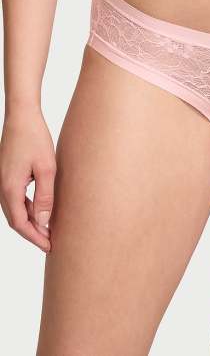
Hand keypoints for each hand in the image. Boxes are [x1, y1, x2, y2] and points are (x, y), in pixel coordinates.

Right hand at [0, 108, 55, 251]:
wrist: (21, 117)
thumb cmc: (35, 139)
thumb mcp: (47, 168)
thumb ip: (45, 196)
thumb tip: (44, 221)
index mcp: (10, 189)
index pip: (21, 224)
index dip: (35, 237)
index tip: (49, 246)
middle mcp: (2, 188)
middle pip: (16, 220)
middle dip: (32, 233)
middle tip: (51, 243)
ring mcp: (3, 182)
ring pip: (15, 210)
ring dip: (30, 222)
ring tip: (48, 230)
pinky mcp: (7, 175)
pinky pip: (16, 199)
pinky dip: (27, 209)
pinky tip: (40, 210)